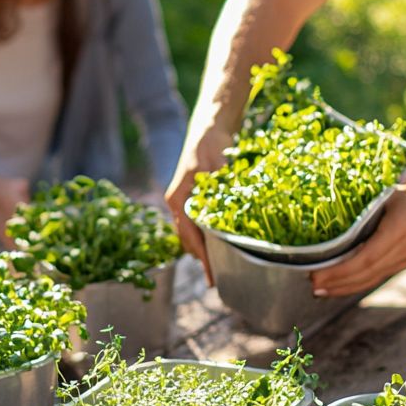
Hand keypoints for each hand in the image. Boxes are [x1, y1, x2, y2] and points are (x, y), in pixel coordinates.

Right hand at [164, 126, 231, 284]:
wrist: (210, 127)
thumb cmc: (211, 143)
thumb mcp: (218, 166)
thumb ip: (220, 189)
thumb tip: (227, 214)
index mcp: (178, 199)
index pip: (189, 235)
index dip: (202, 256)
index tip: (212, 274)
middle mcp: (177, 203)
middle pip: (188, 239)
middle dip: (202, 258)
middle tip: (216, 279)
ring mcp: (183, 201)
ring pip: (191, 233)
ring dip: (203, 250)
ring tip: (217, 268)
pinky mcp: (192, 198)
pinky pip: (196, 224)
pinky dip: (205, 237)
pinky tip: (217, 246)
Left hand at [309, 165, 405, 296]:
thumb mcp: (390, 190)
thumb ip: (367, 209)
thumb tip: (332, 217)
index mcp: (397, 232)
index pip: (363, 260)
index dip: (338, 272)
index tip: (316, 275)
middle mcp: (402, 250)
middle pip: (365, 275)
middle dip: (336, 283)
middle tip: (312, 286)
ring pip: (372, 278)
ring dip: (345, 287)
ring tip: (323, 290)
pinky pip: (379, 274)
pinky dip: (359, 281)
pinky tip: (344, 283)